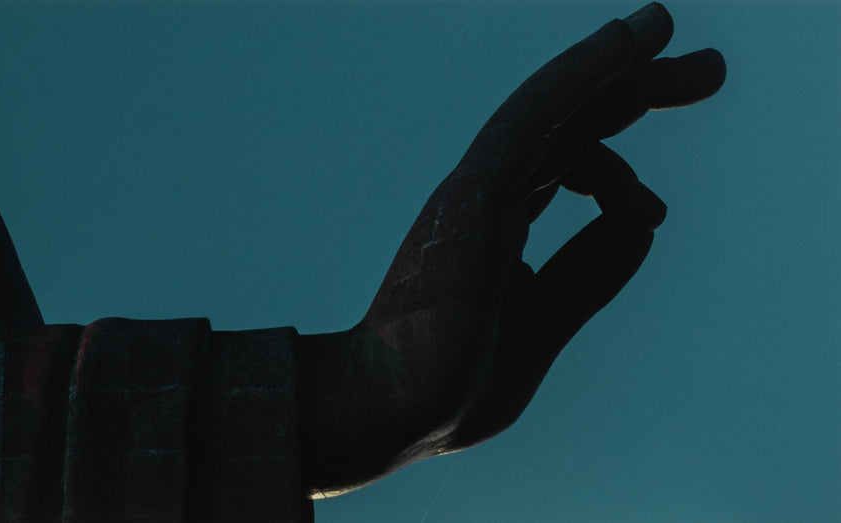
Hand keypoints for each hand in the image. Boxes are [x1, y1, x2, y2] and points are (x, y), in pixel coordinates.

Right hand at [299, 2, 724, 497]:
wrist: (401, 412)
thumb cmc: (461, 379)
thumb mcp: (548, 320)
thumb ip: (590, 271)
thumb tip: (645, 222)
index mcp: (500, 226)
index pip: (567, 168)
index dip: (619, 177)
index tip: (653, 212)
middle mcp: (490, 196)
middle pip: (572, 125)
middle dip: (636, 91)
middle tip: (708, 68)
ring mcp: (480, 190)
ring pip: (558, 109)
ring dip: (620, 65)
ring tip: (667, 24)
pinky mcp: (474, 193)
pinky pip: (533, 119)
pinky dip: (579, 74)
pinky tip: (629, 40)